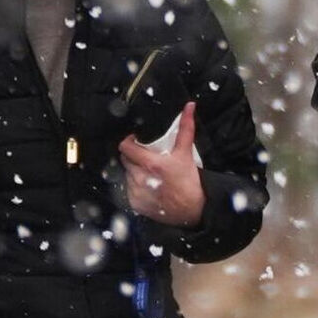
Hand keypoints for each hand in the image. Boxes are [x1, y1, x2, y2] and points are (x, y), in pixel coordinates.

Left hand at [118, 102, 204, 227]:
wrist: (192, 210)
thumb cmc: (189, 182)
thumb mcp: (185, 153)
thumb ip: (186, 128)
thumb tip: (189, 107)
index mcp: (150, 164)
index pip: (125, 147)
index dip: (129, 142)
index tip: (136, 141)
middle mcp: (140, 178)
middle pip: (125, 160)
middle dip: (133, 156)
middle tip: (146, 157)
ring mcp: (136, 192)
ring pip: (127, 174)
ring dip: (134, 171)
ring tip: (148, 172)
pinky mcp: (135, 204)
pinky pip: (128, 190)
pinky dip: (136, 186)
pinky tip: (149, 186)